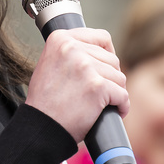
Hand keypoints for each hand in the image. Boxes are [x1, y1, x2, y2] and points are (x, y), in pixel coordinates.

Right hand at [23, 27, 127, 144]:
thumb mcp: (49, 64)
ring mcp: (86, 66)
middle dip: (110, 77)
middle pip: (112, 59)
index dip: (107, 54)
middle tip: (98, 93)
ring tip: (101, 103)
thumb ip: (69, 52)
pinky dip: (121, 106)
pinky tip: (114, 112)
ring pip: (119, 77)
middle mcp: (72, 48)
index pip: (101, 37)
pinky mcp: (97, 86)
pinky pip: (122, 95)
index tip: (104, 68)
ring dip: (115, 92)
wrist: (40, 126)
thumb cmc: (45, 101)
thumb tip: (99, 52)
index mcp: (60, 39)